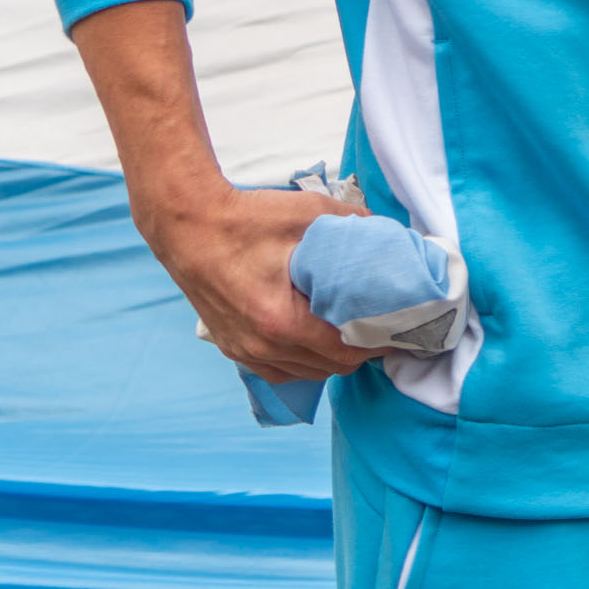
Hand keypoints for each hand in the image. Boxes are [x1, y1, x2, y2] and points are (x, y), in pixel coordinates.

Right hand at [71, 0, 372, 382]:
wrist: (188, 224)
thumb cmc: (248, 218)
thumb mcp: (313, 215)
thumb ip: (359, 228)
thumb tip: (396, 239)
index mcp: (282, 320)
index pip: (347, 351)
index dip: (380, 341)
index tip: (400, 327)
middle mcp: (262, 345)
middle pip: (331, 368)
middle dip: (362, 351)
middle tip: (383, 327)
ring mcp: (244, 350)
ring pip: (306, 373)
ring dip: (333, 358)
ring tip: (354, 331)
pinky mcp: (232, 347)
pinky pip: (279, 369)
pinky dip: (303, 360)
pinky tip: (317, 338)